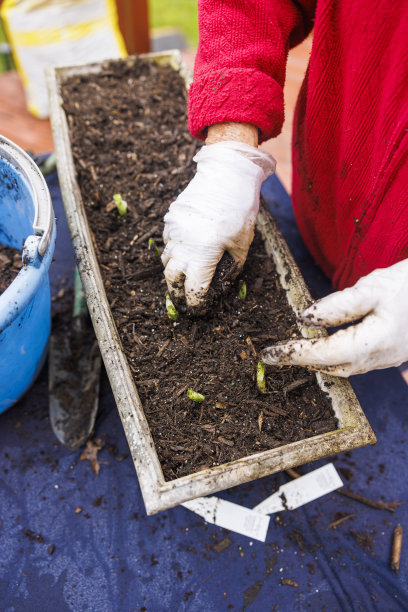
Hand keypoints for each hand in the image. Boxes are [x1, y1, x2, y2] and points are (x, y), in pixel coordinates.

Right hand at [162, 141, 275, 307]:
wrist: (226, 174)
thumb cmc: (239, 210)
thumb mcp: (242, 244)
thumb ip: (231, 268)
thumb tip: (223, 284)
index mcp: (201, 256)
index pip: (193, 290)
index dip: (196, 303)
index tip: (199, 310)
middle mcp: (182, 246)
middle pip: (171, 279)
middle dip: (177, 293)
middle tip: (184, 301)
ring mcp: (173, 232)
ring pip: (166, 261)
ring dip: (173, 273)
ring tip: (182, 280)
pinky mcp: (171, 220)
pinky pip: (168, 243)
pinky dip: (173, 253)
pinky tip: (184, 254)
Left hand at [261, 259, 407, 376]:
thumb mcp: (372, 287)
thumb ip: (337, 306)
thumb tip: (304, 319)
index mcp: (372, 343)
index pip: (322, 353)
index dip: (293, 353)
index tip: (268, 353)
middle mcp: (378, 358)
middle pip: (330, 367)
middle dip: (301, 362)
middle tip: (274, 354)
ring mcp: (386, 359)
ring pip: (342, 368)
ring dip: (316, 362)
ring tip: (292, 352)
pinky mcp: (388, 353)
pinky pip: (354, 362)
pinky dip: (333, 358)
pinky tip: (323, 349)